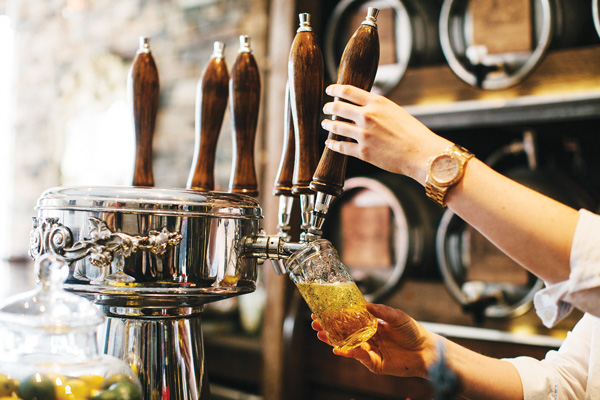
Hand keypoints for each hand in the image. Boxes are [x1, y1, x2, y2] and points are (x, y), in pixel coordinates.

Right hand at [312, 303, 436, 377]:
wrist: (427, 351)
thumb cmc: (413, 332)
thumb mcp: (397, 316)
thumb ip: (381, 311)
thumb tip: (365, 305)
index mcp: (372, 325)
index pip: (350, 319)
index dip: (336, 315)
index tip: (323, 310)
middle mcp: (369, 337)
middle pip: (344, 333)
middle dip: (329, 328)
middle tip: (315, 322)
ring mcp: (370, 351)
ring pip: (347, 345)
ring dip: (333, 340)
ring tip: (320, 334)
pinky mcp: (375, 364)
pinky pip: (359, 357)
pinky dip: (348, 353)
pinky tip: (336, 348)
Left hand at [321, 84, 451, 184]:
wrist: (421, 154)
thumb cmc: (413, 133)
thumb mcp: (395, 111)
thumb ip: (378, 108)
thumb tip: (362, 108)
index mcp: (377, 102)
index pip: (348, 91)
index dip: (335, 89)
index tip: (329, 90)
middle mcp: (368, 116)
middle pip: (338, 107)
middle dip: (329, 107)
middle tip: (326, 109)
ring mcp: (364, 134)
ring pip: (336, 126)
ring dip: (328, 125)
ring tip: (326, 124)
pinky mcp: (363, 152)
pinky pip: (341, 146)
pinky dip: (333, 144)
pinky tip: (329, 143)